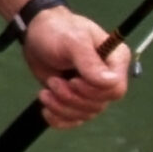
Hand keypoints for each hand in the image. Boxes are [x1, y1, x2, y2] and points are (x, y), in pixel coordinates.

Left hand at [20, 7, 130, 127]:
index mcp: (115, 59)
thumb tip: (109, 82)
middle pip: (99, 104)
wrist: (36, 35)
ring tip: (46, 91)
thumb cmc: (57, 31)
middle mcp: (108, 78)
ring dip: (62, 107)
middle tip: (53, 82)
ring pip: (86, 114)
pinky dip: (59, 119)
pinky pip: (74, 120)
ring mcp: (92, 91)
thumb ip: (89, 62)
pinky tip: (46, 110)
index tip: (73, 80)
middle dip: (72, 98)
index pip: (116, 89)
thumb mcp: (73, 41)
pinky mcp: (76, 99)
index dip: (94, 91)